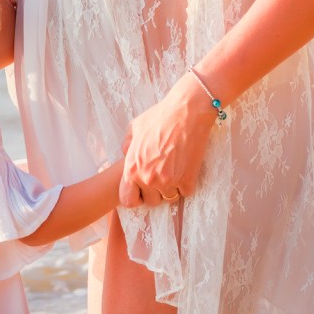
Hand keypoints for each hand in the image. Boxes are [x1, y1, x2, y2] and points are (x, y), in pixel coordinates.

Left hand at [118, 74, 215, 206]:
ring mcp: (168, 181)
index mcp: (132, 169)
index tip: (142, 189)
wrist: (187, 111)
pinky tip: (186, 166)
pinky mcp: (187, 180)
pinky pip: (185, 192)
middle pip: (152, 201)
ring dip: (172, 187)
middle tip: (163, 173)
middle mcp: (148, 178)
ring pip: (169, 198)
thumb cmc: (160, 117)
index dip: (135, 196)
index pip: (127, 200)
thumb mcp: (134, 128)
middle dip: (156, 191)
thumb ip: (127, 146)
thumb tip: (126, 156)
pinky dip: (186, 183)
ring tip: (174, 168)